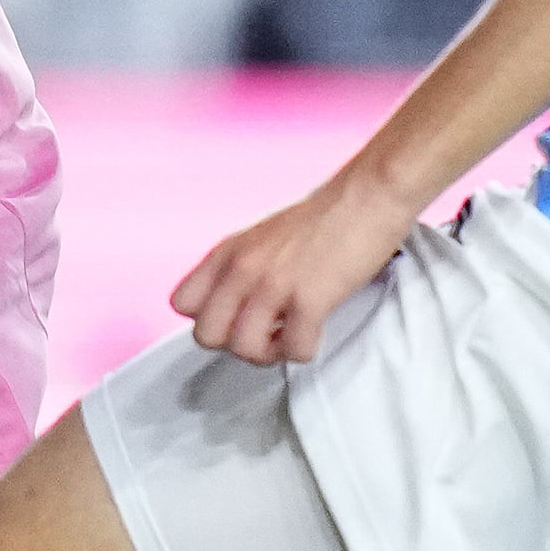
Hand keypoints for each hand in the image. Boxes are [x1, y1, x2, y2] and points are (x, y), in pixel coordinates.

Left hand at [168, 171, 426, 367]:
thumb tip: (231, 305)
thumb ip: (240, 267)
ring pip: (243, 349)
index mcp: (227, 252)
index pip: (182, 303)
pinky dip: (304, 350)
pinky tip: (314, 332)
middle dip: (234, 344)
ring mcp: (273, 284)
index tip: (234, 317)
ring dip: (269, 353)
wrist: (367, 197)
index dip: (208, 318)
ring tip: (288, 337)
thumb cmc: (322, 219)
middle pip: (206, 335)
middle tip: (263, 335)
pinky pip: (294, 350)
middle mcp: (242, 268)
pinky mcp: (309, 299)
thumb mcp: (261, 237)